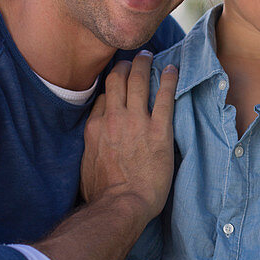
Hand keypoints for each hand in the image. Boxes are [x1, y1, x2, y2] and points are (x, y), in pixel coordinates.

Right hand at [80, 50, 178, 217]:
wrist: (121, 204)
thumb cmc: (103, 194)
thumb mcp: (86, 165)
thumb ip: (92, 146)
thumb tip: (96, 142)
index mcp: (95, 127)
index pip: (103, 97)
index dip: (111, 85)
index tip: (118, 80)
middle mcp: (114, 118)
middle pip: (117, 81)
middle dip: (125, 65)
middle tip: (133, 57)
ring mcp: (136, 122)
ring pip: (138, 81)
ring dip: (144, 64)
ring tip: (150, 55)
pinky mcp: (158, 130)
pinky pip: (164, 96)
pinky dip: (168, 79)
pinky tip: (172, 69)